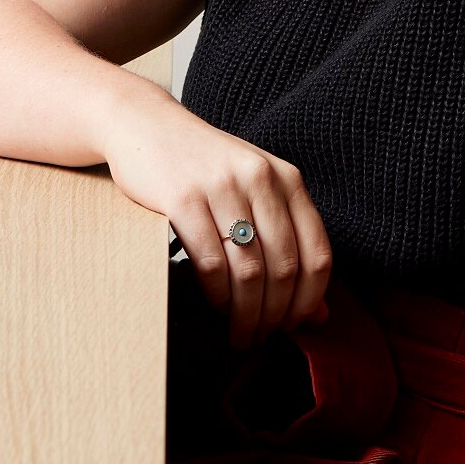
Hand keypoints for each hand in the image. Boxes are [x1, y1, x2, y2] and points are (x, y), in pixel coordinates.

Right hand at [99, 87, 332, 346]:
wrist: (145, 125)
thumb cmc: (204, 168)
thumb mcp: (254, 193)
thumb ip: (289, 244)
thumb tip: (319, 315)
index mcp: (287, 178)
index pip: (318, 253)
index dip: (309, 300)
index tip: (295, 326)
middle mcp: (260, 178)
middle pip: (283, 268)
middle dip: (274, 316)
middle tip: (260, 338)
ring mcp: (221, 187)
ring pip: (248, 270)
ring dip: (246, 314)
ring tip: (238, 334)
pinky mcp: (182, 198)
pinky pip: (210, 261)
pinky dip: (217, 295)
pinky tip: (216, 307)